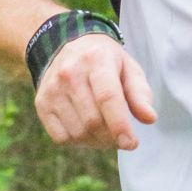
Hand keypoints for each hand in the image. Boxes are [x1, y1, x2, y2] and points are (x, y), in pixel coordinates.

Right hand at [35, 35, 157, 150]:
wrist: (69, 46)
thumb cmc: (106, 62)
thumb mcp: (129, 68)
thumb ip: (140, 94)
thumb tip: (149, 118)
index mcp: (96, 59)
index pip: (107, 97)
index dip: (119, 124)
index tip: (130, 143)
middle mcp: (70, 73)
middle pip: (93, 120)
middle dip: (112, 137)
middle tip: (123, 137)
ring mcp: (52, 89)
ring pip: (78, 132)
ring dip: (97, 142)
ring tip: (107, 133)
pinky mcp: (42, 104)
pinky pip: (61, 138)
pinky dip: (78, 142)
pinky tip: (88, 130)